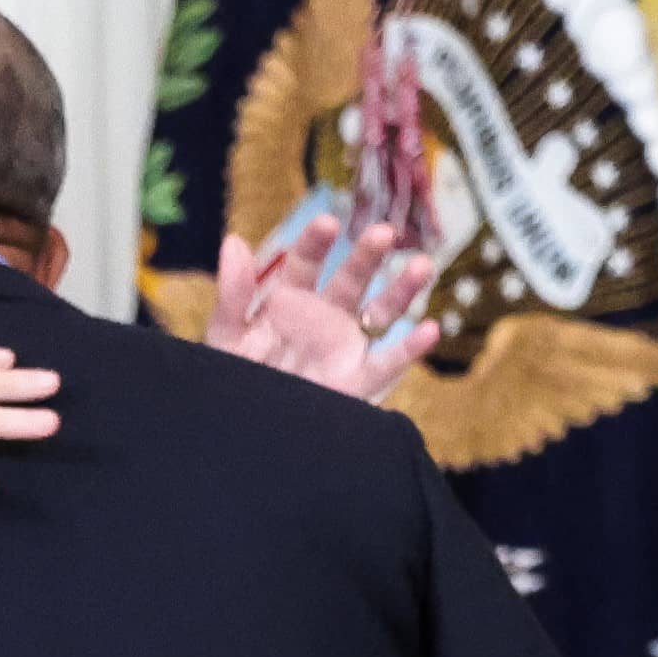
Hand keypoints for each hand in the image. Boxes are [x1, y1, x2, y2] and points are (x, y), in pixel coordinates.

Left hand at [211, 216, 442, 400]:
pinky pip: (388, 364)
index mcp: (289, 300)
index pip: (306, 261)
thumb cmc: (233, 382)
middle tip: (384, 233)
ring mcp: (344, 347)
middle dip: (368, 255)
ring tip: (421, 266)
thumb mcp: (227, 338)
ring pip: (380, 313)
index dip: (316, 242)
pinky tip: (430, 330)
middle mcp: (323, 317)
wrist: (245, 432)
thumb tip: (235, 241)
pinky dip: (411, 349)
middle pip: (351, 278)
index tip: (328, 224)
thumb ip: (233, 294)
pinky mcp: (357, 381)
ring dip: (402, 290)